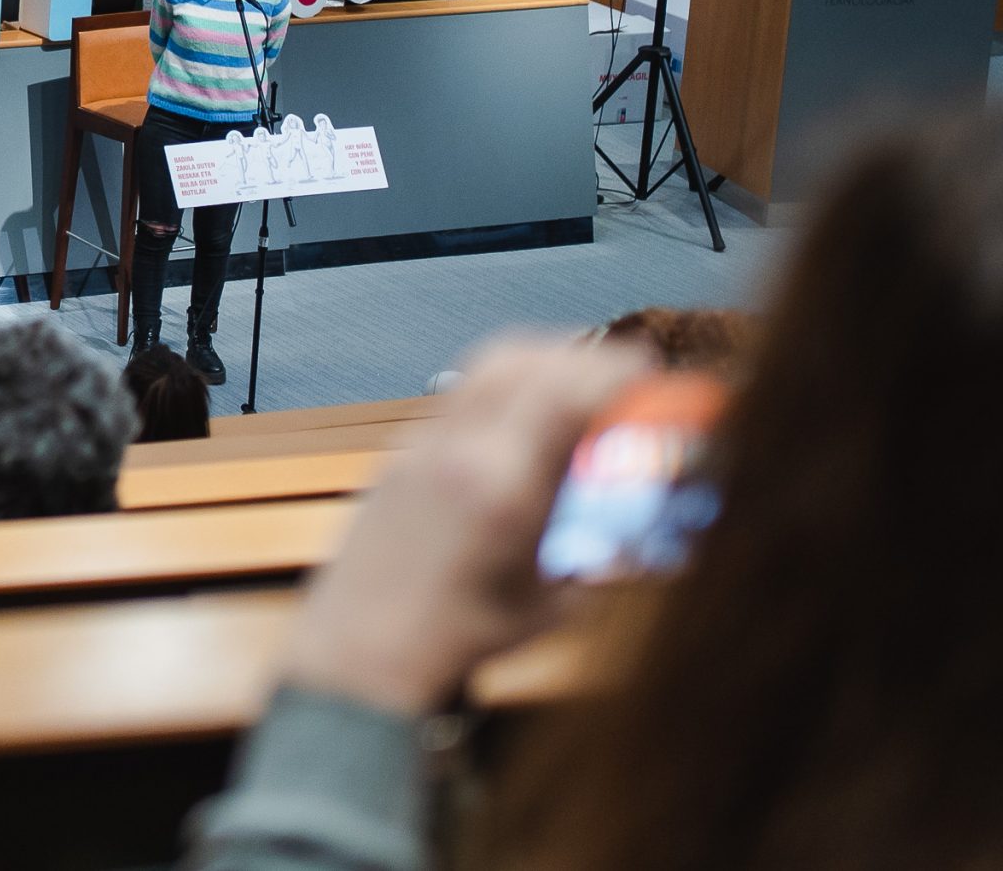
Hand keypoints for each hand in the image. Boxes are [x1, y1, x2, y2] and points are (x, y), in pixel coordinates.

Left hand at [279, 337, 648, 714]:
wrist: (358, 652)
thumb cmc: (453, 641)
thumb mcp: (552, 608)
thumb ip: (603, 561)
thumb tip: (649, 534)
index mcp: (502, 486)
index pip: (564, 391)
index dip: (614, 371)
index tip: (650, 371)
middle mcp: (456, 450)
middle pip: (521, 358)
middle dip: (578, 356)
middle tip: (618, 374)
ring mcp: (419, 445)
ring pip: (482, 368)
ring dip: (537, 364)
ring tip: (574, 389)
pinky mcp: (397, 453)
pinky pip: (456, 397)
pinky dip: (499, 391)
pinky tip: (521, 427)